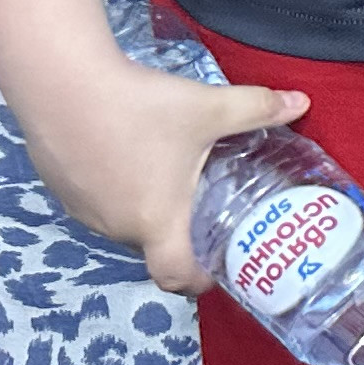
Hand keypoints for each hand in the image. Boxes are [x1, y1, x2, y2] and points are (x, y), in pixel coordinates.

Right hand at [26, 53, 310, 298]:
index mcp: (156, 221)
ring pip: (125, 225)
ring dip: (149, 212)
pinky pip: (100, 205)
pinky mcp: (62, 190)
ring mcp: (83, 211)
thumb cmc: (140, 106)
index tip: (221, 266)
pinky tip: (133, 158)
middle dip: (183, 234)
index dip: (200, 280)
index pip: (175, 276)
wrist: (61, 84)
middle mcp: (116, 227)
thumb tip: (302, 103)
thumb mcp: (208, 107)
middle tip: (210, 205)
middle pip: (155, 246)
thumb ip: (258, 108)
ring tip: (174, 179)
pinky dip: (119, 193)